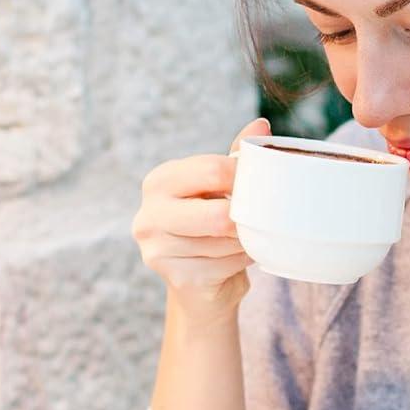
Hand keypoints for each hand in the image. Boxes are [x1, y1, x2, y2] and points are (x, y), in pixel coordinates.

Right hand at [133, 116, 270, 321]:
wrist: (199, 283)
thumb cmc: (211, 224)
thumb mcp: (220, 187)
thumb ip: (237, 156)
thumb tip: (261, 125)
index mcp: (159, 181)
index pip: (212, 170)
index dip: (245, 177)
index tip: (260, 184)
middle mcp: (148, 214)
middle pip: (218, 214)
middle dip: (245, 218)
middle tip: (255, 217)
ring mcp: (157, 250)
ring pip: (226, 242)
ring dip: (245, 241)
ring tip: (242, 238)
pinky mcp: (175, 278)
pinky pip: (225, 266)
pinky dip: (240, 262)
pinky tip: (235, 259)